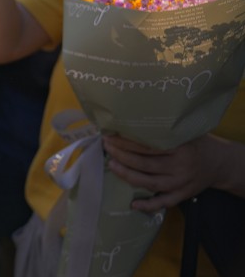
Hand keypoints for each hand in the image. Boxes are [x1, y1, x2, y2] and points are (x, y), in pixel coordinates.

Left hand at [104, 134, 218, 212]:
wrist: (219, 163)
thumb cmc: (195, 143)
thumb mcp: (183, 132)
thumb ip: (161, 131)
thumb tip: (128, 121)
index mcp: (180, 148)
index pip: (148, 146)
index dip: (126, 142)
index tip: (110, 136)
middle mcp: (180, 167)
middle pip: (146, 164)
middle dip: (122, 156)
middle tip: (106, 147)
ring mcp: (181, 183)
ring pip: (151, 183)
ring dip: (128, 175)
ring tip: (111, 165)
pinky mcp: (182, 195)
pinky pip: (164, 203)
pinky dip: (149, 205)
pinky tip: (133, 204)